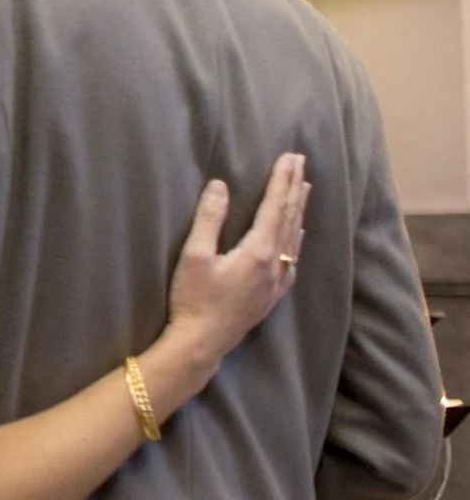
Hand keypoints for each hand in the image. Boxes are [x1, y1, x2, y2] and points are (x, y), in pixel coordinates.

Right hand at [162, 153, 308, 372]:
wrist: (202, 342)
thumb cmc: (194, 299)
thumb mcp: (194, 256)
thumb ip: (209, 220)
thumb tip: (221, 186)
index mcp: (257, 251)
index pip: (273, 207)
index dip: (281, 181)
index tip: (289, 157)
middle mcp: (274, 264)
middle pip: (288, 218)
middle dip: (294, 188)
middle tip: (302, 163)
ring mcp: (276, 281)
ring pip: (294, 237)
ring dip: (298, 210)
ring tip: (305, 189)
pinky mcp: (271, 294)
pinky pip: (292, 258)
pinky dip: (297, 239)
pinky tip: (297, 234)